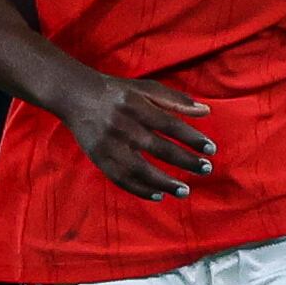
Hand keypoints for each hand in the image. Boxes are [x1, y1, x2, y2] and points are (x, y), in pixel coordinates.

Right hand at [62, 73, 213, 198]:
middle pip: (158, 148)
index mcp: (136, 107)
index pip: (170, 125)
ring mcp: (108, 145)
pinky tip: (158, 196)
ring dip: (164, 182)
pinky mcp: (98, 158)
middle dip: (185, 161)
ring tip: (185, 191)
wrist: (74, 96)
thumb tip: (206, 111)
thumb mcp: (146, 88)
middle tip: (206, 169)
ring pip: (139, 169)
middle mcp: (122, 126)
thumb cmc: (118, 92)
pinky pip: (120, 179)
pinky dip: (139, 190)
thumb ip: (176, 100)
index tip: (211, 149)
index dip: (192, 138)